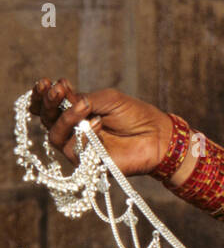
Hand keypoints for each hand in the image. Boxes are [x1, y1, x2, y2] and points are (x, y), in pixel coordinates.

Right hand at [29, 77, 174, 177]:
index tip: (43, 82)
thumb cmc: (135, 115)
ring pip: (56, 136)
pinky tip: (98, 122)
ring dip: (67, 118)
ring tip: (83, 106)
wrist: (159, 136)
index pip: (49, 107)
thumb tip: (62, 94)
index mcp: (75, 114)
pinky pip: (75, 149)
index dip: (41, 96)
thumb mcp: (109, 99)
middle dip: (47, 104)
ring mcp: (79, 149)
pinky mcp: (88, 164)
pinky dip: (85, 134)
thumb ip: (84, 98)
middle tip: (56, 90)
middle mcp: (73, 132)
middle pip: (46, 121)